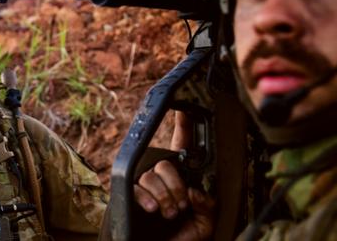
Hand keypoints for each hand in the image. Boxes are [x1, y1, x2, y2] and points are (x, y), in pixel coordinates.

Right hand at [133, 111, 214, 240]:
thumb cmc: (183, 238)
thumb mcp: (205, 224)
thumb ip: (207, 205)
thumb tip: (193, 190)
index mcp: (181, 179)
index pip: (182, 147)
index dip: (183, 126)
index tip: (183, 108)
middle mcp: (161, 178)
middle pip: (165, 163)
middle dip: (175, 185)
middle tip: (180, 205)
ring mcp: (145, 187)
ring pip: (151, 175)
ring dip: (163, 195)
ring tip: (168, 212)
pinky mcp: (129, 197)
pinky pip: (135, 187)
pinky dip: (146, 197)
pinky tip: (153, 209)